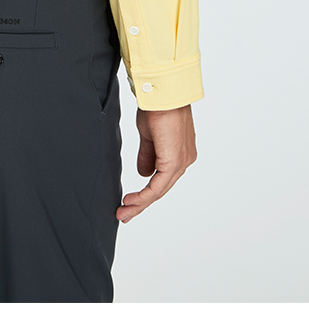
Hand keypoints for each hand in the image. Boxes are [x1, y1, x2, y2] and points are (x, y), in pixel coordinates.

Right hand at [119, 101, 197, 224]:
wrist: (162, 94)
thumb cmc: (157, 107)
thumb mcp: (150, 135)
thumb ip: (148, 155)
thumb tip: (144, 174)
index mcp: (180, 153)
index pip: (163, 179)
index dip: (146, 193)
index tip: (129, 202)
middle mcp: (184, 160)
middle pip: (161, 189)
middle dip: (141, 204)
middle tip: (124, 214)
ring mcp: (181, 162)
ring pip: (159, 190)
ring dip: (140, 203)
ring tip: (123, 212)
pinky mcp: (173, 162)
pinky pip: (158, 186)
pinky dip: (143, 196)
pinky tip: (131, 201)